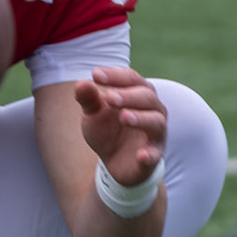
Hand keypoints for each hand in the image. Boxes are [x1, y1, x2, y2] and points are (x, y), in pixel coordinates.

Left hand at [75, 67, 166, 186]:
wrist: (114, 161)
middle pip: (147, 96)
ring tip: (123, 117)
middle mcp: (153, 109)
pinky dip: (149, 154)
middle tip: (110, 97)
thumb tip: (80, 84)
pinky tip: (141, 155)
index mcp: (139, 93)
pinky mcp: (154, 155)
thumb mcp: (94, 113)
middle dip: (129, 96)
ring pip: (156, 121)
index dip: (115, 75)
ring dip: (141, 118)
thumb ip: (88, 99)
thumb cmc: (107, 129)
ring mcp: (156, 133)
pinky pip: (155, 154)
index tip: (95, 75)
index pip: (131, 78)